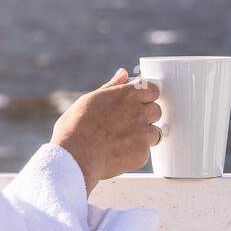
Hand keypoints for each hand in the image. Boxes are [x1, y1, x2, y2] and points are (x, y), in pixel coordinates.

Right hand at [50, 68, 162, 195]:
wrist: (74, 156)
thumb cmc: (75, 128)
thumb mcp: (90, 100)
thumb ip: (111, 87)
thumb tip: (123, 74)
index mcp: (127, 95)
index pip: (152, 89)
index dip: (146, 97)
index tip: (138, 103)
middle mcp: (139, 111)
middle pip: (156, 110)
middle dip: (145, 116)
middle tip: (126, 124)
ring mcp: (143, 133)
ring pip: (155, 132)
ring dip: (143, 135)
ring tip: (121, 141)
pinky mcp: (143, 153)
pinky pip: (145, 151)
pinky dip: (135, 153)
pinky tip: (118, 153)